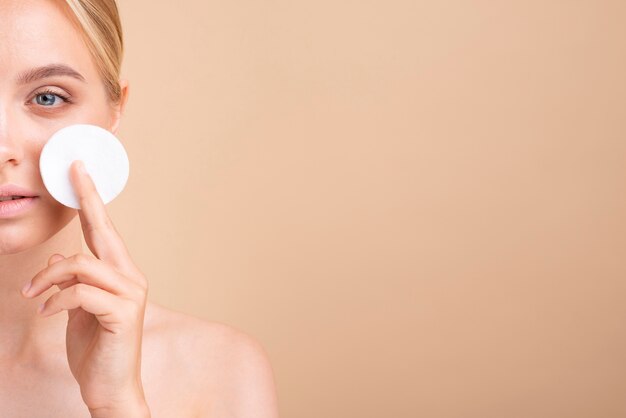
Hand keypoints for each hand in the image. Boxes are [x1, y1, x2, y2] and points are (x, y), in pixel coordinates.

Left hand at [22, 160, 150, 415]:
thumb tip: (63, 256)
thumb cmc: (96, 349)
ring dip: (49, 278)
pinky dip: (57, 300)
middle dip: (88, 200)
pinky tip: (48, 312)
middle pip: (103, 233)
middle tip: (74, 172)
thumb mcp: (77, 310)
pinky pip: (81, 293)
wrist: (111, 387)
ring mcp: (131, 294)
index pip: (106, 232)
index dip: (93, 201)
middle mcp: (131, 278)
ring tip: (34, 296)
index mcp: (121, 275)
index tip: (82, 173)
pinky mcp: (122, 313)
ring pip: (82, 264)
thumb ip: (74, 281)